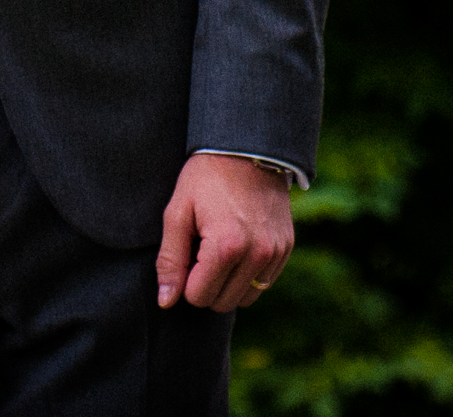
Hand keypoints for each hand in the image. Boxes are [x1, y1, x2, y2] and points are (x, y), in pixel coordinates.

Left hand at [157, 154, 292, 313]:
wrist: (245, 149)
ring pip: (245, 298)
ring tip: (219, 249)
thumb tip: (166, 302)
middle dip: (206, 284)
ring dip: (228, 284)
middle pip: (222, 303)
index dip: (185, 279)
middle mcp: (256, 254)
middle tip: (201, 250)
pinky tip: (238, 246)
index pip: (198, 296)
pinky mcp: (286, 248)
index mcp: (226, 246)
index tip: (186, 252)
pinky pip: (264, 283)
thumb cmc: (204, 179)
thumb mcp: (177, 212)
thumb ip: (170, 260)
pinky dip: (248, 275)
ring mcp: (275, 253)